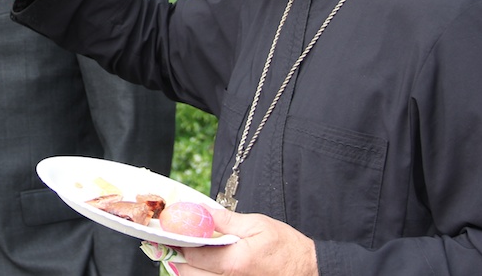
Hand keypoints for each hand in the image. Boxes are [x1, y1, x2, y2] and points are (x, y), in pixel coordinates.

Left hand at [176, 208, 317, 275]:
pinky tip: (206, 264)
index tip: (171, 230)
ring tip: (192, 251)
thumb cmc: (287, 249)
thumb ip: (226, 220)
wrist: (310, 271)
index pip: (194, 254)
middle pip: (190, 273)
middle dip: (180, 256)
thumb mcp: (258, 225)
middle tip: (179, 241)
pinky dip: (203, 274)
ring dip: (190, 268)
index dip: (179, 242)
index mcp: (235, 262)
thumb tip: (201, 212)